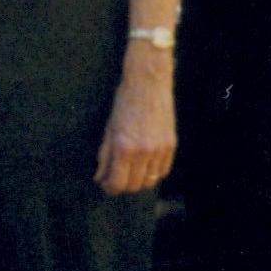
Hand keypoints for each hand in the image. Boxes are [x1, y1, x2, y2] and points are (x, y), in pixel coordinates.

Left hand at [94, 62, 175, 194]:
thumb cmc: (124, 103)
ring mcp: (159, 150)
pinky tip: (144, 165)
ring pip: (150, 181)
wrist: (148, 83)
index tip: (106, 183)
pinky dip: (153, 173)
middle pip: (134, 186)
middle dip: (123, 186)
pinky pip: (163, 171)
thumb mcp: (109, 129)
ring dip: (138, 181)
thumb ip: (104, 156)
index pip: (117, 183)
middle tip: (116, 178)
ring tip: (130, 171)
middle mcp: (143, 152)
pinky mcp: (171, 145)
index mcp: (123, 148)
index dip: (110, 188)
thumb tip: (100, 177)